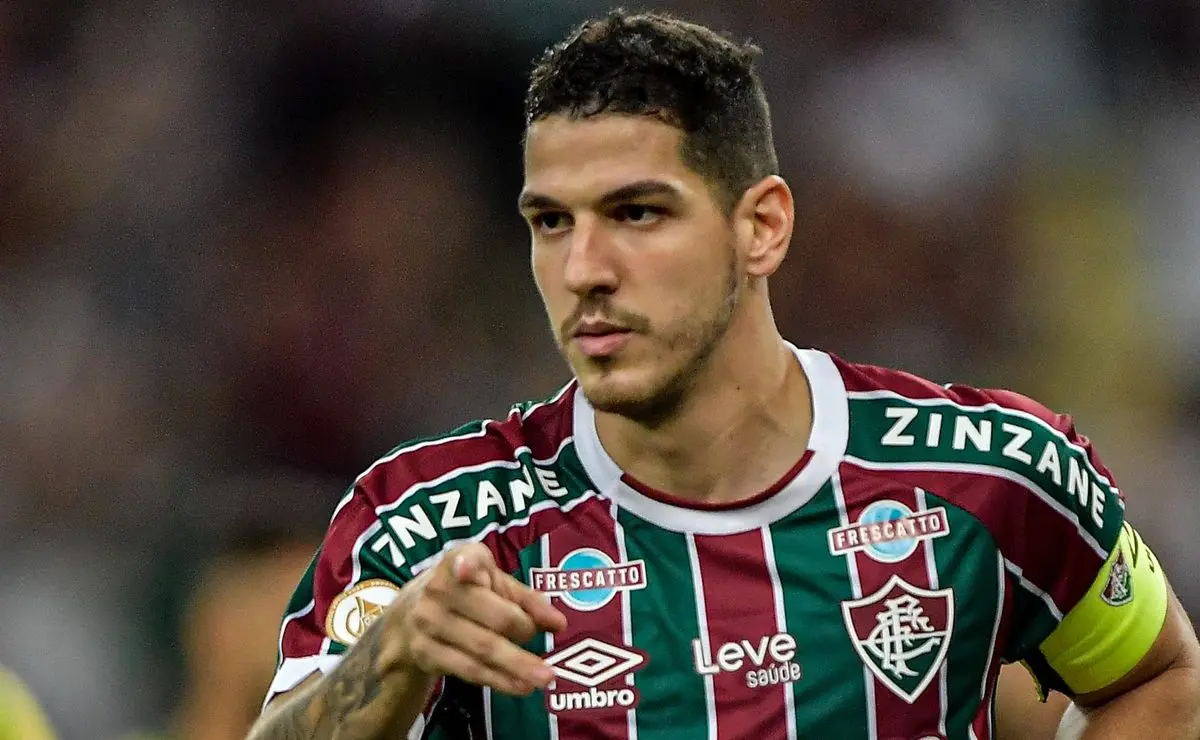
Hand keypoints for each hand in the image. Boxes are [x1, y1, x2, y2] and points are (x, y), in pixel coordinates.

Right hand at [380, 543, 567, 696]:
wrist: (408, 616)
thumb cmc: (466, 592)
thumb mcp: (494, 584)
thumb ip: (527, 600)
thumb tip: (558, 623)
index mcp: (459, 560)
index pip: (464, 560)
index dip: (466, 565)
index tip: (467, 570)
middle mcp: (439, 589)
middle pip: (490, 615)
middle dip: (522, 631)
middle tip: (547, 644)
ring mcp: (428, 622)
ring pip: (481, 647)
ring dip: (517, 665)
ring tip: (544, 677)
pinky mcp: (426, 652)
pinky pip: (469, 669)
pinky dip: (499, 679)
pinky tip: (520, 685)